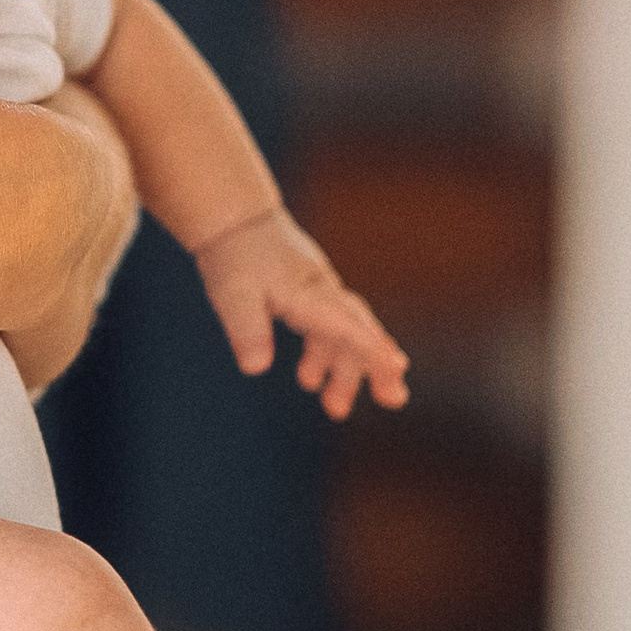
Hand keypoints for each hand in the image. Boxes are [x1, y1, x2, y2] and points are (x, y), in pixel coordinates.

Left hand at [196, 203, 408, 420]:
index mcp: (310, 293)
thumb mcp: (233, 295)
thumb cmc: (235, 255)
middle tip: (394, 400)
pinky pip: (327, 330)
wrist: (235, 220)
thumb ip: (246, 330)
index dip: (372, 347)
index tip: (397, 367)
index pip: (348, 323)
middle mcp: (323, 293)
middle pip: (359, 330)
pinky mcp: (308, 298)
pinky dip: (324, 355)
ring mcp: (318, 295)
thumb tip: (255, 368)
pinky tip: (310, 379)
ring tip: (336, 410)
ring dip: (345, 371)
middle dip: (377, 365)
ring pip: (343, 336)